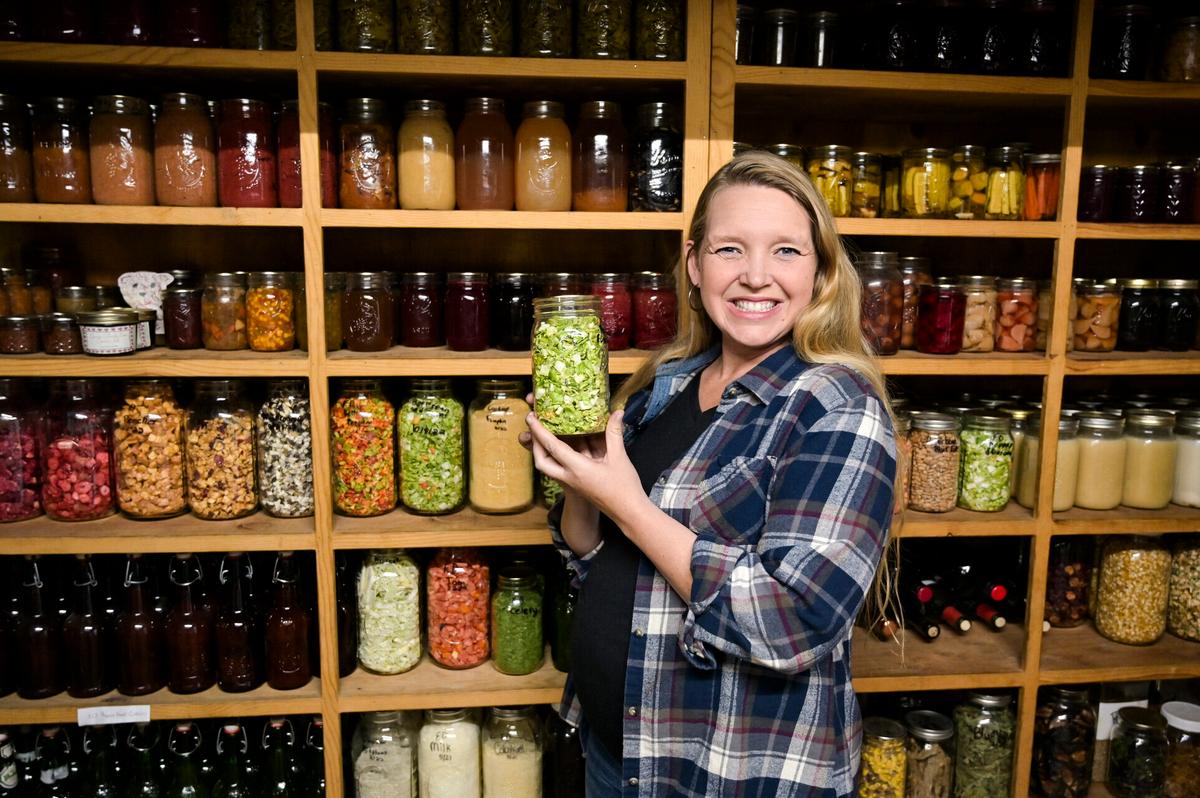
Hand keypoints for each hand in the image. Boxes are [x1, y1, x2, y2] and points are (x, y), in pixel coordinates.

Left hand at [524, 409, 645, 524]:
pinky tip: (568, 443)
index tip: (531, 417)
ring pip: (550, 466)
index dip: (540, 431)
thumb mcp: (619, 457)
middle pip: (542, 461)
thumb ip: (614, 433)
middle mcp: (569, 477)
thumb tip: (617, 412)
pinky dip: (560, 454)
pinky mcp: (577, 483)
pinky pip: (562, 467)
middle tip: (536, 426)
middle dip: (535, 444)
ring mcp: (572, 482)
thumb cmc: (624, 488)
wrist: (628, 512)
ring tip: (547, 432)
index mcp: (577, 469)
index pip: (552, 447)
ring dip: (545, 450)